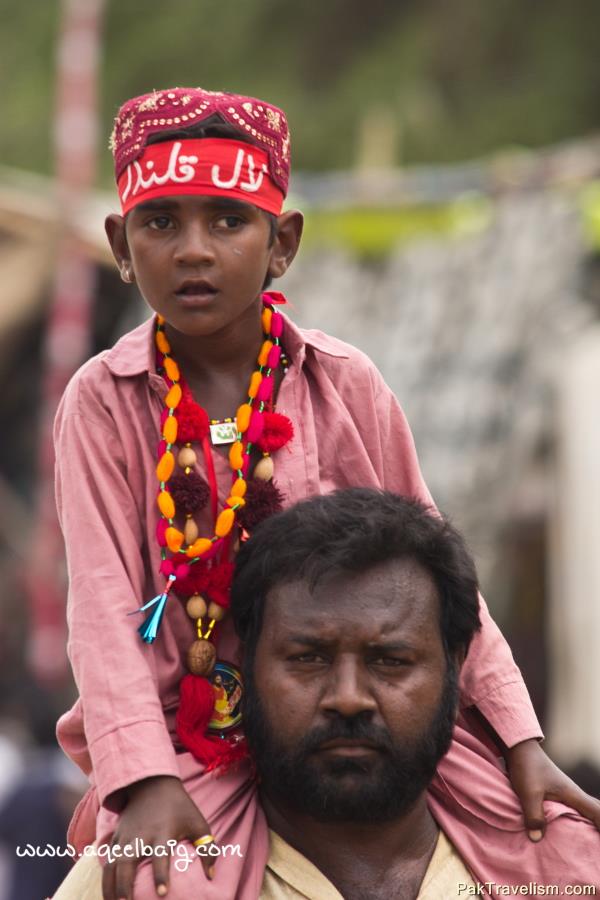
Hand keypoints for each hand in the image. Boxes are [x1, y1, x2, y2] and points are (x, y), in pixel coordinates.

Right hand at [102, 775, 215, 899]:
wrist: (152, 783)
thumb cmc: (179, 807)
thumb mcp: (197, 822)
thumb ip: (207, 848)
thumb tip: (211, 876)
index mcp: (163, 832)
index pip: (160, 856)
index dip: (161, 875)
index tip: (162, 894)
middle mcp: (141, 835)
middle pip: (127, 862)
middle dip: (124, 885)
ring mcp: (125, 836)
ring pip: (112, 864)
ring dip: (110, 887)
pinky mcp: (116, 837)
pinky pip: (107, 860)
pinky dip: (105, 878)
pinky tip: (108, 894)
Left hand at [506, 739, 599, 840]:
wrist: (519, 748)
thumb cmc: (527, 768)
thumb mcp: (529, 793)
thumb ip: (534, 816)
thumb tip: (536, 839)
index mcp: (573, 794)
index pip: (597, 812)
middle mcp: (574, 794)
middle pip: (596, 811)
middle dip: (599, 825)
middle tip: (595, 843)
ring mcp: (566, 793)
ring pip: (585, 810)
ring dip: (590, 823)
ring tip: (587, 841)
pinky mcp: (557, 793)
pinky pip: (574, 809)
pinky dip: (577, 819)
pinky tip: (568, 829)